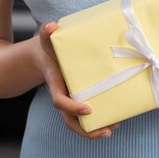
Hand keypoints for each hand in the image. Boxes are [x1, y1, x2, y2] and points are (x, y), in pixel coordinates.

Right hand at [37, 22, 120, 138]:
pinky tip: (114, 116)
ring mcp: (69, 98)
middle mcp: (62, 94)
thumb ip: (47, 32)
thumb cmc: (48, 46)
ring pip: (77, 122)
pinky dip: (97, 119)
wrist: (44, 55)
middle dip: (86, 130)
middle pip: (69, 120)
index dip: (72, 107)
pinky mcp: (78, 97)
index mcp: (55, 83)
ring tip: (114, 126)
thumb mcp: (46, 38)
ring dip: (94, 130)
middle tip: (107, 130)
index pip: (59, 101)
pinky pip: (85, 115)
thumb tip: (51, 27)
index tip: (88, 109)